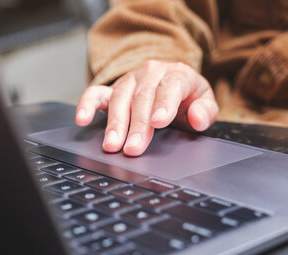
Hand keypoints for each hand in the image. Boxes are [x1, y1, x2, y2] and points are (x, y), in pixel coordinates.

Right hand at [75, 60, 218, 155]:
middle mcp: (151, 73)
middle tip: (133, 148)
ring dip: (114, 123)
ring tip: (112, 145)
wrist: (171, 82)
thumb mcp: (204, 102)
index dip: (164, 104)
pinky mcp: (113, 89)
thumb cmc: (187, 97)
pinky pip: (96, 93)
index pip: (170, 86)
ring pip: (120, 98)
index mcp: (177, 75)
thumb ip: (205, 111)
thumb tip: (197, 118)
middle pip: (143, 97)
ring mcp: (129, 80)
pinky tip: (82, 119)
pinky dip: (86, 104)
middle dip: (137, 124)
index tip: (158, 122)